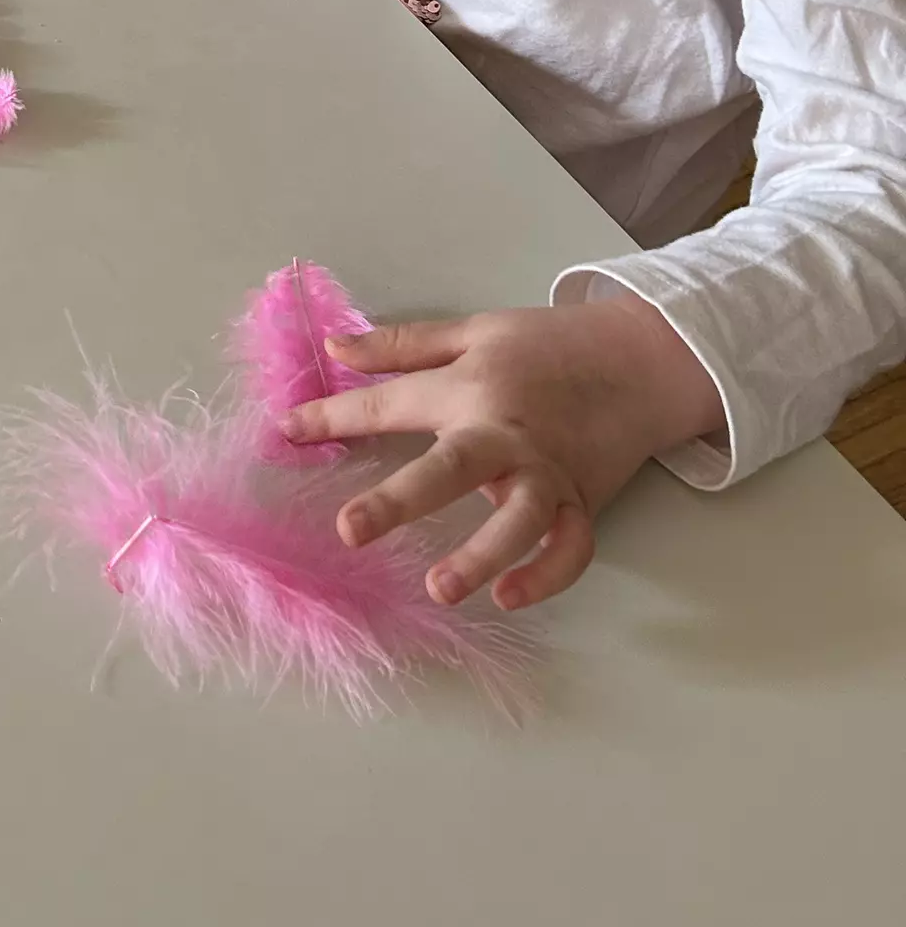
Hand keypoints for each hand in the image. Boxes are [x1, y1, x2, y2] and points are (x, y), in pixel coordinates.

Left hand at [279, 297, 724, 611]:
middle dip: (400, 500)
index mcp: (469, 387)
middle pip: (451, 468)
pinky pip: (570, 548)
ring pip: (519, 519)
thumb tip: (333, 347)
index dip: (332, 415)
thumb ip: (402, 345)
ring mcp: (548, 472)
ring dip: (483, 554)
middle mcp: (505, 433)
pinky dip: (546, 576)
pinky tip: (508, 597)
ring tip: (440, 589)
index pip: (388, 402)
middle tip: (350, 531)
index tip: (284, 432)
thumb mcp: (473, 329)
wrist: (642, 358)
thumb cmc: (548, 344)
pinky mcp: (584, 502)